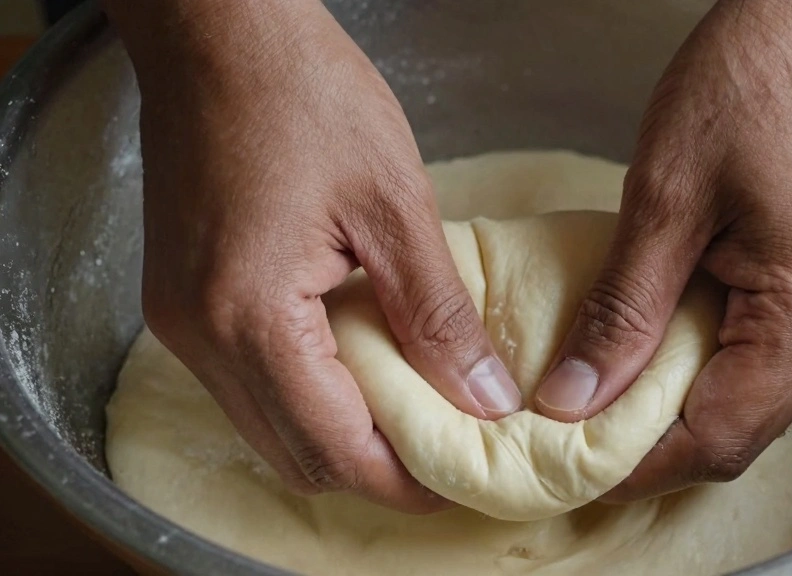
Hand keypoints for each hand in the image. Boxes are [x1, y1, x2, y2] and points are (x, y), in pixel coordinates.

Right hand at [103, 0, 520, 510]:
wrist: (218, 33)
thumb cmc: (303, 95)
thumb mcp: (393, 203)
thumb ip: (437, 312)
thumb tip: (483, 396)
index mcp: (249, 315)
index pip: (333, 446)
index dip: (400, 480)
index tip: (458, 481)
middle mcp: (199, 334)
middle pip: (292, 452)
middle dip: (370, 467)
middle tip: (443, 452)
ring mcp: (181, 319)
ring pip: (265, 424)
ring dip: (337, 432)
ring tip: (409, 411)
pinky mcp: (181, 298)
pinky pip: (246, 381)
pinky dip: (305, 393)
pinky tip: (356, 363)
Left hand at [535, 0, 791, 499]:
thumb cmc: (749, 81)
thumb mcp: (665, 198)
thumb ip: (622, 311)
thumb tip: (575, 399)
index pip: (717, 436)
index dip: (636, 464)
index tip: (565, 467)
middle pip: (739, 428)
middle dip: (653, 444)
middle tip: (570, 439)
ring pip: (748, 394)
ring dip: (673, 406)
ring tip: (596, 399)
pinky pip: (759, 352)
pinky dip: (698, 365)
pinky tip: (646, 347)